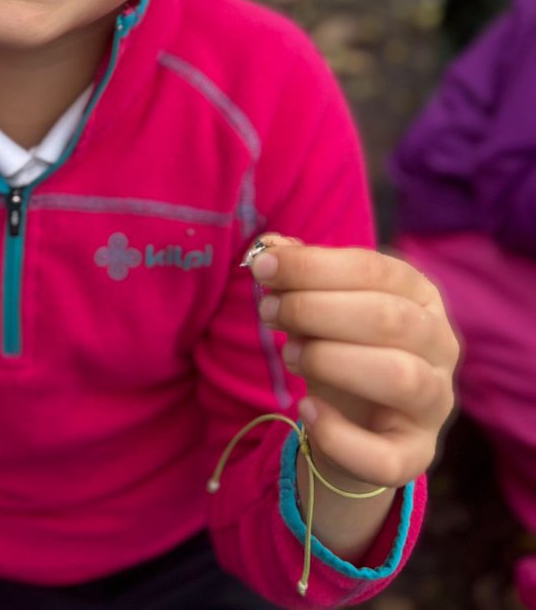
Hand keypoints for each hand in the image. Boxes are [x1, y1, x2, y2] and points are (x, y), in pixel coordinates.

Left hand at [250, 235, 458, 491]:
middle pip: (388, 318)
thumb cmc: (342, 346)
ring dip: (332, 360)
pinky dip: (340, 434)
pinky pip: (387, 456)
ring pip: (401, 376)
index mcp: (420, 294)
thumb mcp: (321, 305)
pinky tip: (306, 411)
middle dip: (315, 309)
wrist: (357, 422)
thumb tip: (271, 249)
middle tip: (269, 313)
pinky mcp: (417, 454)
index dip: (314, 266)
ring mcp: (436, 402)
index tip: (263, 267)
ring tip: (291, 354)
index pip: (374, 269)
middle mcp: (441, 344)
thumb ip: (300, 275)